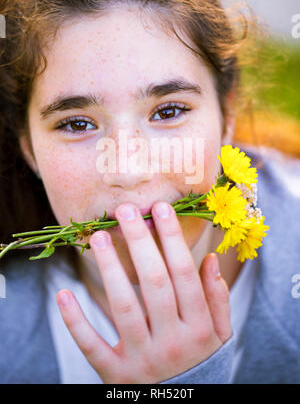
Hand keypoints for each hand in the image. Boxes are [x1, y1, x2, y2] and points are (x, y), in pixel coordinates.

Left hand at [57, 201, 231, 383]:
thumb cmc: (199, 360)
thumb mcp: (219, 334)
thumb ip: (216, 298)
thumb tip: (210, 258)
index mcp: (199, 328)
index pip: (184, 273)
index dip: (172, 238)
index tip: (160, 208)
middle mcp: (172, 342)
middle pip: (154, 283)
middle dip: (140, 242)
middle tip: (124, 210)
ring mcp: (142, 360)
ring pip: (124, 307)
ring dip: (109, 268)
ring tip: (97, 236)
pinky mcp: (116, 375)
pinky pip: (92, 346)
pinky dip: (76, 321)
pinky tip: (64, 294)